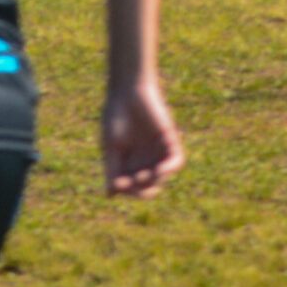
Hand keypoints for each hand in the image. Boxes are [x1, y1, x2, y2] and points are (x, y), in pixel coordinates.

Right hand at [101, 77, 184, 196]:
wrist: (126, 92)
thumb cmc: (114, 117)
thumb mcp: (111, 147)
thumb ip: (112, 169)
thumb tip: (110, 195)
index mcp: (129, 162)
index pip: (132, 186)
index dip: (127, 191)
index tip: (117, 185)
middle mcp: (146, 159)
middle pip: (148, 185)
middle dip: (140, 190)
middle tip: (131, 184)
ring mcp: (159, 152)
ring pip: (162, 177)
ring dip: (153, 181)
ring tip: (141, 176)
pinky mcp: (170, 142)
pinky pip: (176, 162)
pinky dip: (169, 169)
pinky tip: (159, 170)